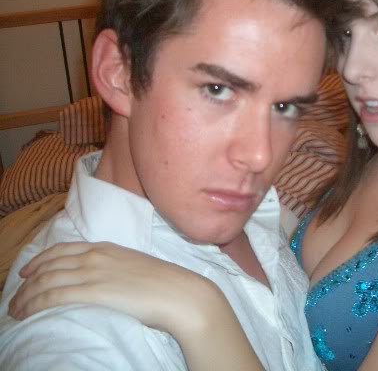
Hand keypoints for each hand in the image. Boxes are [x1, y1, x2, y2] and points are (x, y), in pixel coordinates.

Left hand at [9, 241, 223, 335]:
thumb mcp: (137, 266)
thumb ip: (117, 268)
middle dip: (27, 281)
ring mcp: (94, 273)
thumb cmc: (165, 284)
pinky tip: (26, 311)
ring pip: (47, 280)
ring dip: (25, 296)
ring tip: (15, 309)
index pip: (64, 249)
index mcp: (107, 248)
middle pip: (50, 265)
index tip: (28, 272)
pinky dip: (34, 303)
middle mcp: (96, 257)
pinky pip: (54, 295)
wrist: (179, 292)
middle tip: (15, 297)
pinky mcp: (93, 291)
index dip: (41, 259)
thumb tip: (108, 281)